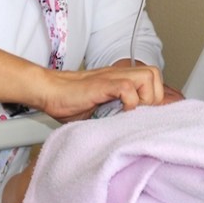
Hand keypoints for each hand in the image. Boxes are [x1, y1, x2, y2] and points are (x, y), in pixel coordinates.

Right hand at [34, 64, 163, 121]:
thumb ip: (117, 112)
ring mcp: (112, 77)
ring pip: (148, 76)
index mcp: (120, 80)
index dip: (152, 99)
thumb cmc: (70, 102)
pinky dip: (129, 102)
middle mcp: (119, 75)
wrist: (48, 91)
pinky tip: (118, 112)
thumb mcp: (100, 109)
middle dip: (153, 97)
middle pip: (155, 75)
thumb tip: (133, 128)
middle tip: (138, 113)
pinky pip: (128, 87)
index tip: (144, 116)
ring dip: (145, 96)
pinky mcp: (103, 83)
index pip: (152, 82)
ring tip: (130, 111)